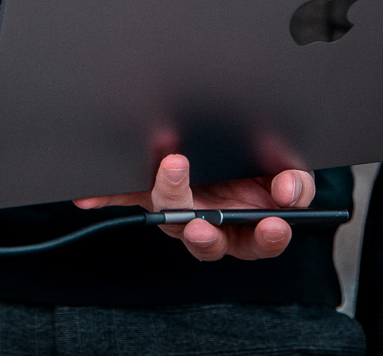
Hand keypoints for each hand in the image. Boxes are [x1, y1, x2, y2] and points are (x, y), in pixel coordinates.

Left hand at [74, 156, 315, 261]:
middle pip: (205, 236)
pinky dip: (106, 197)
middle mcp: (209, 223)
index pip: (260, 241)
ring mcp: (177, 209)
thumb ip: (294, 183)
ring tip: (174, 166)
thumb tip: (289, 191)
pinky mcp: (149, 190)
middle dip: (204, 231)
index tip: (275, 224)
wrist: (238, 141)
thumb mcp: (287, 171)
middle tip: (205, 220)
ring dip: (170, 194)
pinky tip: (88, 198)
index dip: (268, 236)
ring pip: (170, 213)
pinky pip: (124, 196)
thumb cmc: (264, 165)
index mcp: (247, 225)